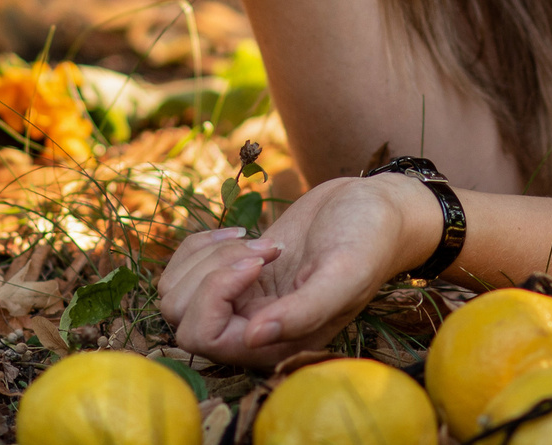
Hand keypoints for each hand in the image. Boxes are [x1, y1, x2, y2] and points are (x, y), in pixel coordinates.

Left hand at [156, 174, 441, 366]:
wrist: (375, 208)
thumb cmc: (368, 239)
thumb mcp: (345, 272)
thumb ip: (304, 310)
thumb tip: (253, 337)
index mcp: (279, 342)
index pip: (204, 338)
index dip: (216, 293)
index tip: (259, 258)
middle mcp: (253, 331)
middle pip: (181, 318)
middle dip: (213, 272)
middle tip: (264, 248)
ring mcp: (240, 302)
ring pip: (176, 294)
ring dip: (207, 256)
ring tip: (256, 241)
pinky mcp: (233, 275)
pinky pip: (184, 269)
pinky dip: (201, 243)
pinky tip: (240, 231)